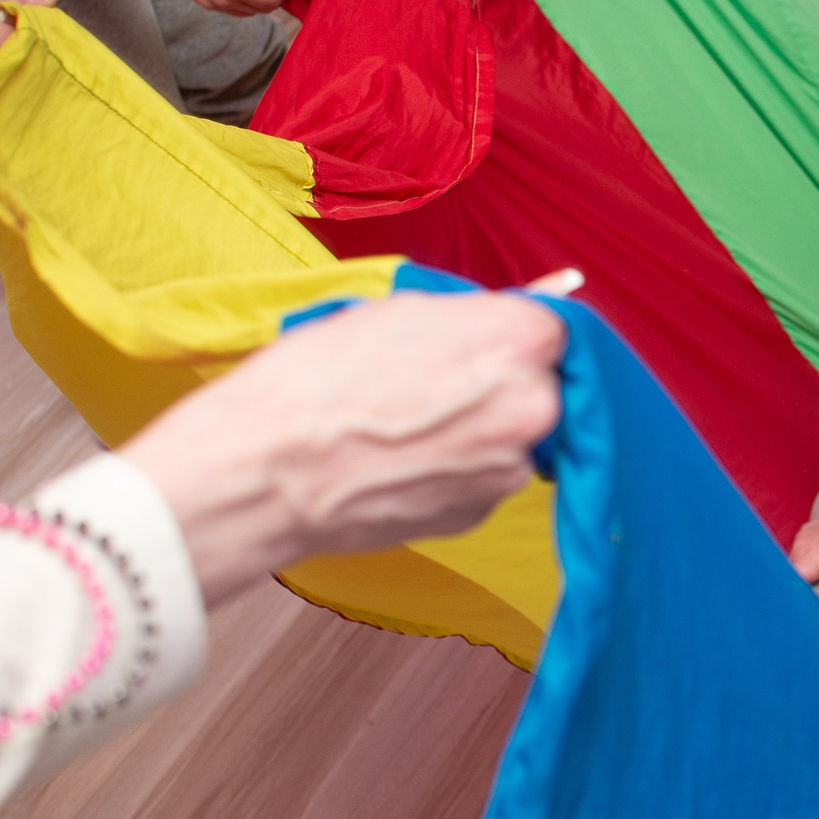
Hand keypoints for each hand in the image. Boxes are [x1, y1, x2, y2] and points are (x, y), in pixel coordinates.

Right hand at [123, 292, 563, 605]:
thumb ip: (475, 314)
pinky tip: (399, 458)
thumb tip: (530, 304)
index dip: (511, 332)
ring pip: (512, 434)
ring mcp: (509, 469)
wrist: (265, 470)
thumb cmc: (317, 380)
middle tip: (433, 379)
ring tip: (403, 422)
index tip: (482, 339)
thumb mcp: (399, 312)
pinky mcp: (480, 514)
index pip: (554, 329)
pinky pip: (481, 477)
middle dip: (500, 380)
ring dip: (478, 426)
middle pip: (540, 384)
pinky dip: (453, 466)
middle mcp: (533, 408)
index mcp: (520, 342)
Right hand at [790, 507, 818, 623]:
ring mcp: (802, 537)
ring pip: (795, 564)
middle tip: (807, 604)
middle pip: (790, 577)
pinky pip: (801, 552)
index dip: (793, 602)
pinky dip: (807, 563)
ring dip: (803, 576)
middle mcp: (799, 547)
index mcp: (807, 560)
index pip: (790, 588)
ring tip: (814, 588)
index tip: (798, 613)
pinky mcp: (808, 530)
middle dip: (798, 591)